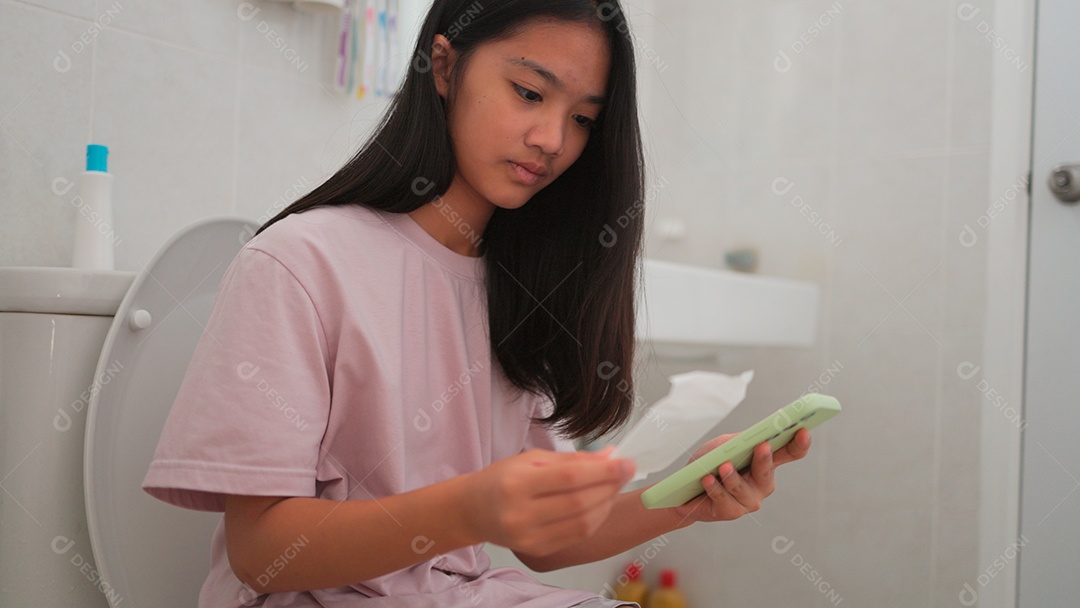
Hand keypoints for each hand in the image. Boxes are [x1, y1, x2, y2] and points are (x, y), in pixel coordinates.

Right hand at [462, 447, 635, 556]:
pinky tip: (600, 504)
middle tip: (626, 471)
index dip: (603, 471)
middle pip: (580, 502)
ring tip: (614, 486)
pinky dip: (596, 519)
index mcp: (517, 484)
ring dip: (606, 503)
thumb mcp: (532, 459)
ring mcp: (529, 537)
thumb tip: (610, 456)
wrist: (473, 510)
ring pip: (583, 523)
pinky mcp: (538, 551)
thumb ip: (572, 459)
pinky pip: (577, 536)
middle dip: (610, 485)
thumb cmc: (502, 478)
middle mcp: (521, 514)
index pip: (570, 478)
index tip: (626, 462)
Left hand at [670, 428, 810, 522]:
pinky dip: (714, 487)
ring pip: (742, 487)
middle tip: (763, 445)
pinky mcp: (732, 512)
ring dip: (732, 476)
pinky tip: (707, 479)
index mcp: (766, 462)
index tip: (803, 431)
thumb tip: (760, 431)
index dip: (800, 443)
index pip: (789, 453)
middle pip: (767, 471)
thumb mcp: (725, 445)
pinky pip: (724, 499)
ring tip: (723, 466)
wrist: (684, 489)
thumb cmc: (708, 463)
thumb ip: (742, 439)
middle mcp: (762, 483)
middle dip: (764, 458)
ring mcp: (749, 500)